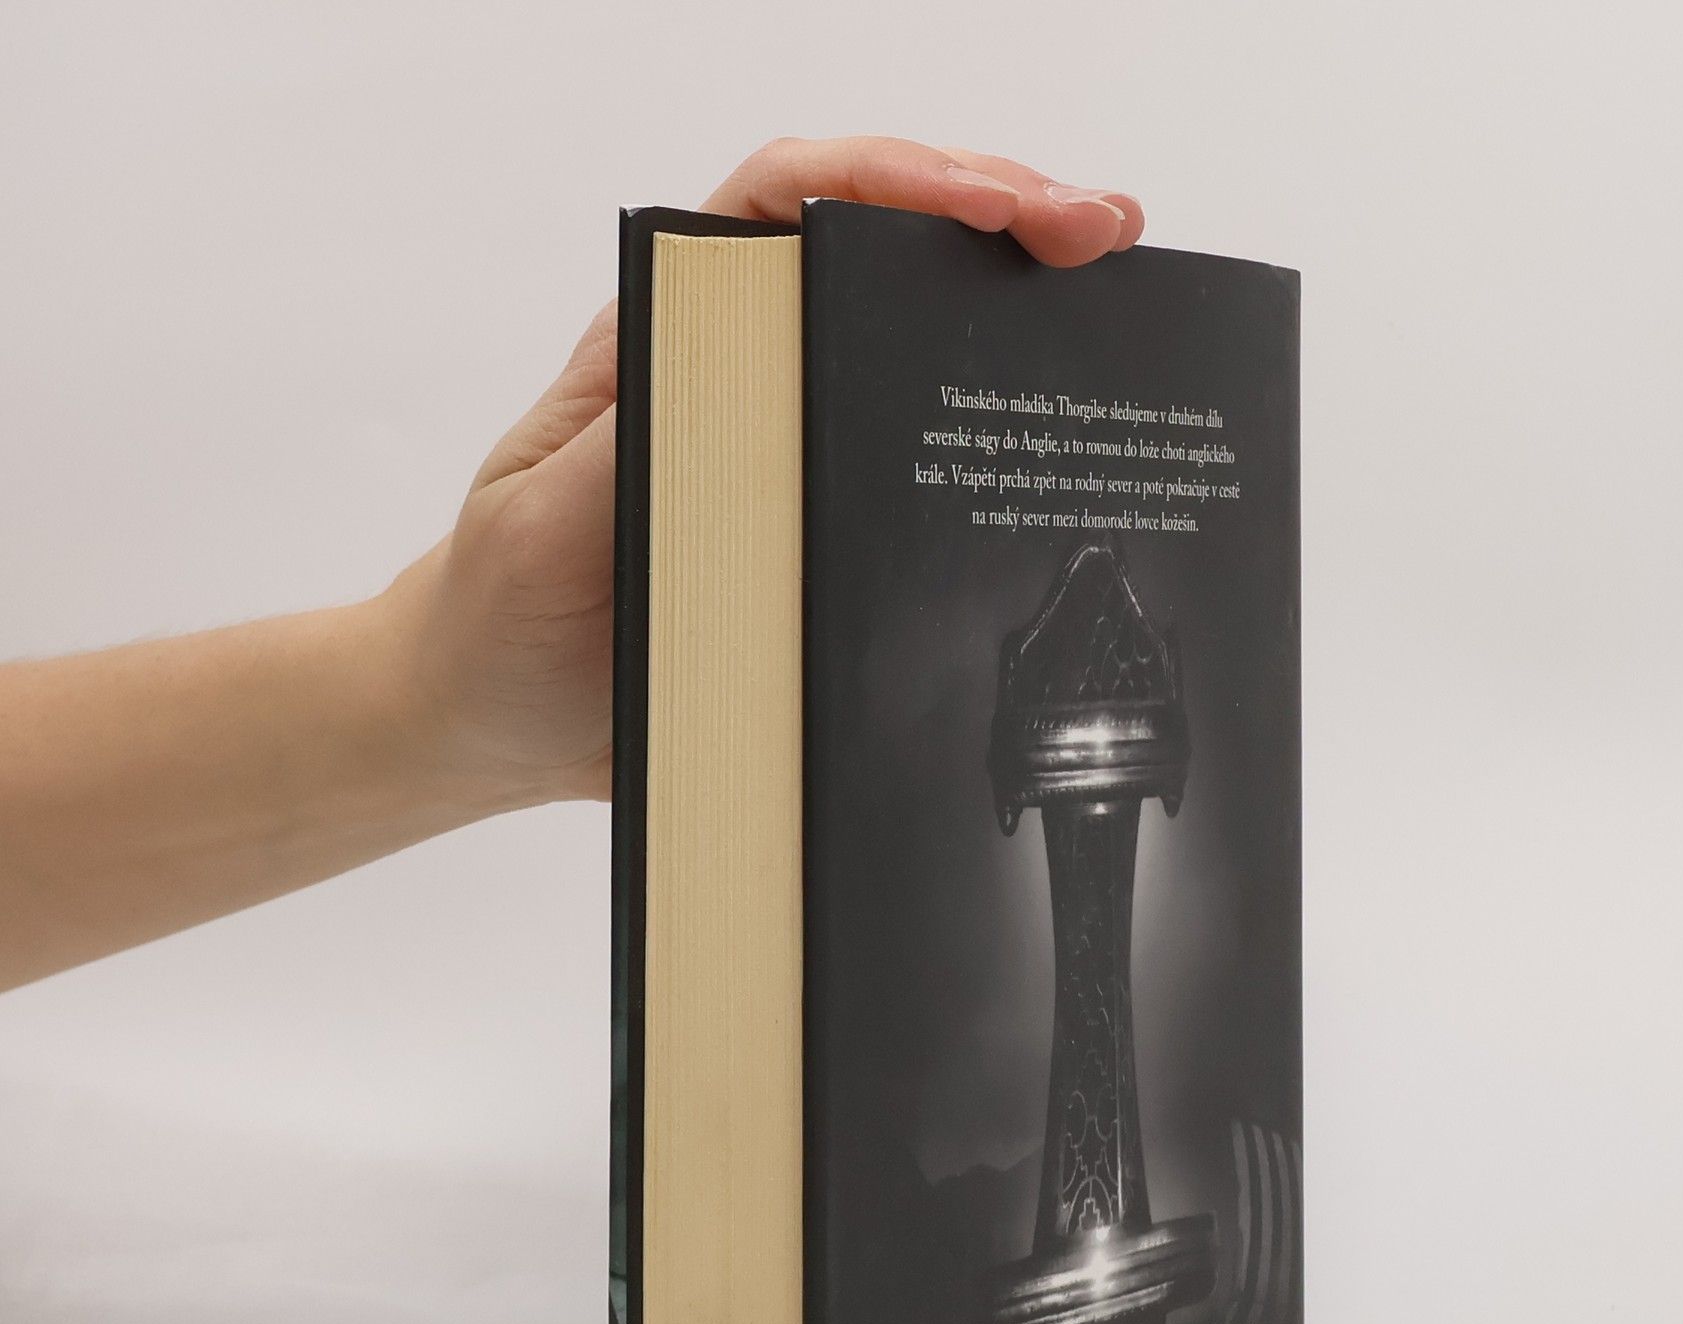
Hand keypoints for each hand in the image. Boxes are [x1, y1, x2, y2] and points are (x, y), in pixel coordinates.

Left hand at [398, 137, 1145, 809]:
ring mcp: (789, 459)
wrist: (494, 718)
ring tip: (1120, 311)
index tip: (1000, 204)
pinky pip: (911, 483)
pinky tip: (1059, 455)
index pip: (787, 208)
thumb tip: (754, 406)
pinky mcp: (818, 540)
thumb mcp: (546, 522)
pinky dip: (988, 456)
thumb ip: (635, 455)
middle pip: (878, 256)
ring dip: (1015, 322)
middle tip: (1105, 233)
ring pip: (910, 356)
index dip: (899, 180)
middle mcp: (742, 384)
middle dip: (1002, 218)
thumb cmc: (502, 612)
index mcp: (671, 346)